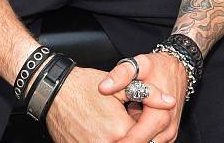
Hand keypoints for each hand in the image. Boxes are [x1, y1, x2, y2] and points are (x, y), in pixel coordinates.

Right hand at [45, 65, 176, 142]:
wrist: (53, 92)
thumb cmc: (85, 86)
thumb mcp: (120, 86)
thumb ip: (149, 94)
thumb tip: (170, 102)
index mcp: (121, 130)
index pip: (146, 137)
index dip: (147, 128)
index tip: (138, 116)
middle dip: (137, 135)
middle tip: (123, 120)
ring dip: (122, 138)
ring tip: (113, 125)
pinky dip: (107, 141)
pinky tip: (103, 132)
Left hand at [98, 53, 187, 142]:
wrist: (177, 67)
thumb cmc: (158, 66)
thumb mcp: (139, 64)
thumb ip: (120, 74)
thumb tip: (103, 87)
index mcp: (160, 115)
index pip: (136, 140)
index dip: (120, 141)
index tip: (106, 138)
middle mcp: (167, 128)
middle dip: (125, 140)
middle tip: (108, 135)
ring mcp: (169, 133)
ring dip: (133, 138)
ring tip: (118, 125)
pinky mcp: (168, 133)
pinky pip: (152, 141)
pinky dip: (140, 136)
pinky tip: (128, 123)